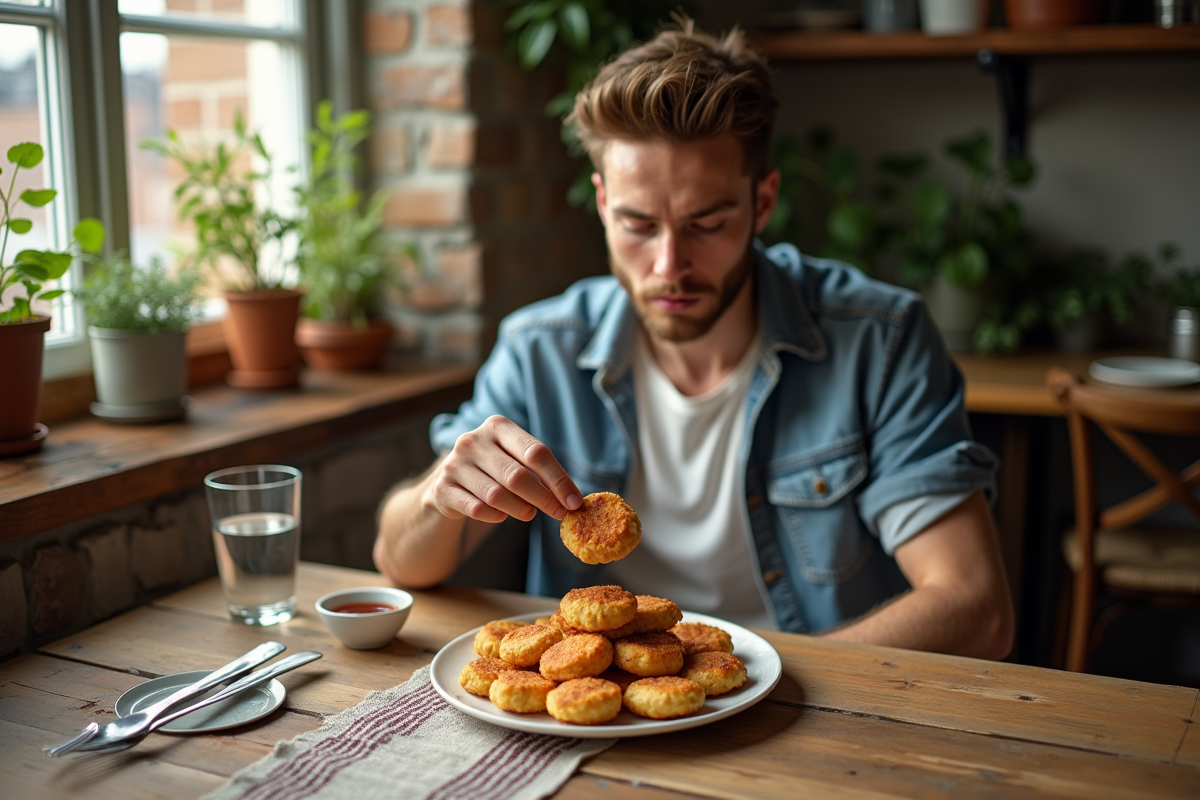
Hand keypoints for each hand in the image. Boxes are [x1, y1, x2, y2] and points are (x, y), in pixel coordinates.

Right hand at [427, 415, 582, 523]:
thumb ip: (541, 471)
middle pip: (518, 476)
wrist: (449, 483)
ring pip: (498, 495)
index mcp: (497, 426)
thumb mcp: (515, 459)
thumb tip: (573, 499)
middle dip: (544, 498)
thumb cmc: (494, 470)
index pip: (536, 452)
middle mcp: (472, 440)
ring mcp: (454, 464)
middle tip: (559, 513)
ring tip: (528, 513)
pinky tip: (501, 514)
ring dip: (521, 509)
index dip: (559, 480)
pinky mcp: (442, 489)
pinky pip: (478, 509)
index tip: (575, 502)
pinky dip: (497, 517)